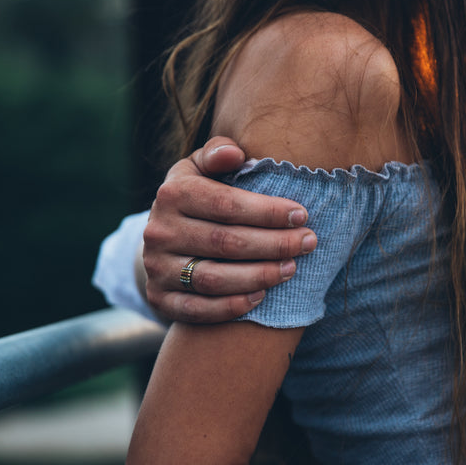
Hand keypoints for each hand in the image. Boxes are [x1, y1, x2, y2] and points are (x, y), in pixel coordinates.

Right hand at [142, 136, 317, 322]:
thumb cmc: (197, 197)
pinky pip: (198, 310)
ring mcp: (157, 268)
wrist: (162, 239)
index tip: (301, 215)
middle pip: (225, 242)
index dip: (267, 212)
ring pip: (213, 279)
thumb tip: (235, 154)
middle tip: (308, 243)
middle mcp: (159, 232)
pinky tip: (261, 296)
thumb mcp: (199, 168)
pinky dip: (232, 306)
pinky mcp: (160, 299)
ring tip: (291, 268)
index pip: (226, 205)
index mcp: (171, 194)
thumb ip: (217, 154)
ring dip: (258, 276)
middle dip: (273, 244)